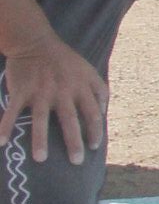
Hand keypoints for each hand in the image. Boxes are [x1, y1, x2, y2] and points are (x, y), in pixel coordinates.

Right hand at [1, 27, 105, 167]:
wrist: (35, 42)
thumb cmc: (64, 60)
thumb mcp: (87, 69)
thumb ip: (99, 89)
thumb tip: (104, 113)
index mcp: (80, 86)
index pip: (93, 112)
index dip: (95, 131)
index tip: (95, 146)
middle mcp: (62, 90)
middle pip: (70, 119)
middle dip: (74, 142)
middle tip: (76, 161)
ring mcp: (40, 91)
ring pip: (41, 118)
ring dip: (40, 139)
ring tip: (41, 159)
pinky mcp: (21, 91)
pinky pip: (13, 111)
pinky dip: (6, 126)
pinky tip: (1, 142)